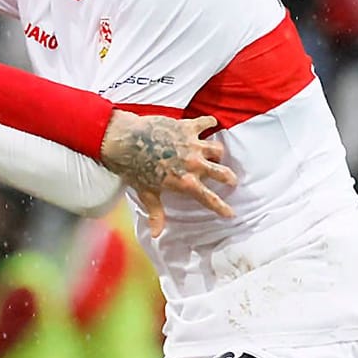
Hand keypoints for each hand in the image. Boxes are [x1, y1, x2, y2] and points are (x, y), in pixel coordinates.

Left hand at [98, 110, 237, 236]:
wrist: (126, 142)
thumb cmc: (133, 169)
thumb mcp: (146, 193)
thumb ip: (155, 213)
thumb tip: (156, 234)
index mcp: (185, 182)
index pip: (209, 198)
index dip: (221, 207)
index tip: (231, 213)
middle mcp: (194, 164)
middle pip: (222, 172)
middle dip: (229, 178)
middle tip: (231, 180)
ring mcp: (193, 145)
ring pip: (217, 149)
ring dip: (217, 153)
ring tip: (216, 154)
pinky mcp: (187, 127)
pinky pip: (206, 123)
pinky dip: (209, 123)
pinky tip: (211, 123)